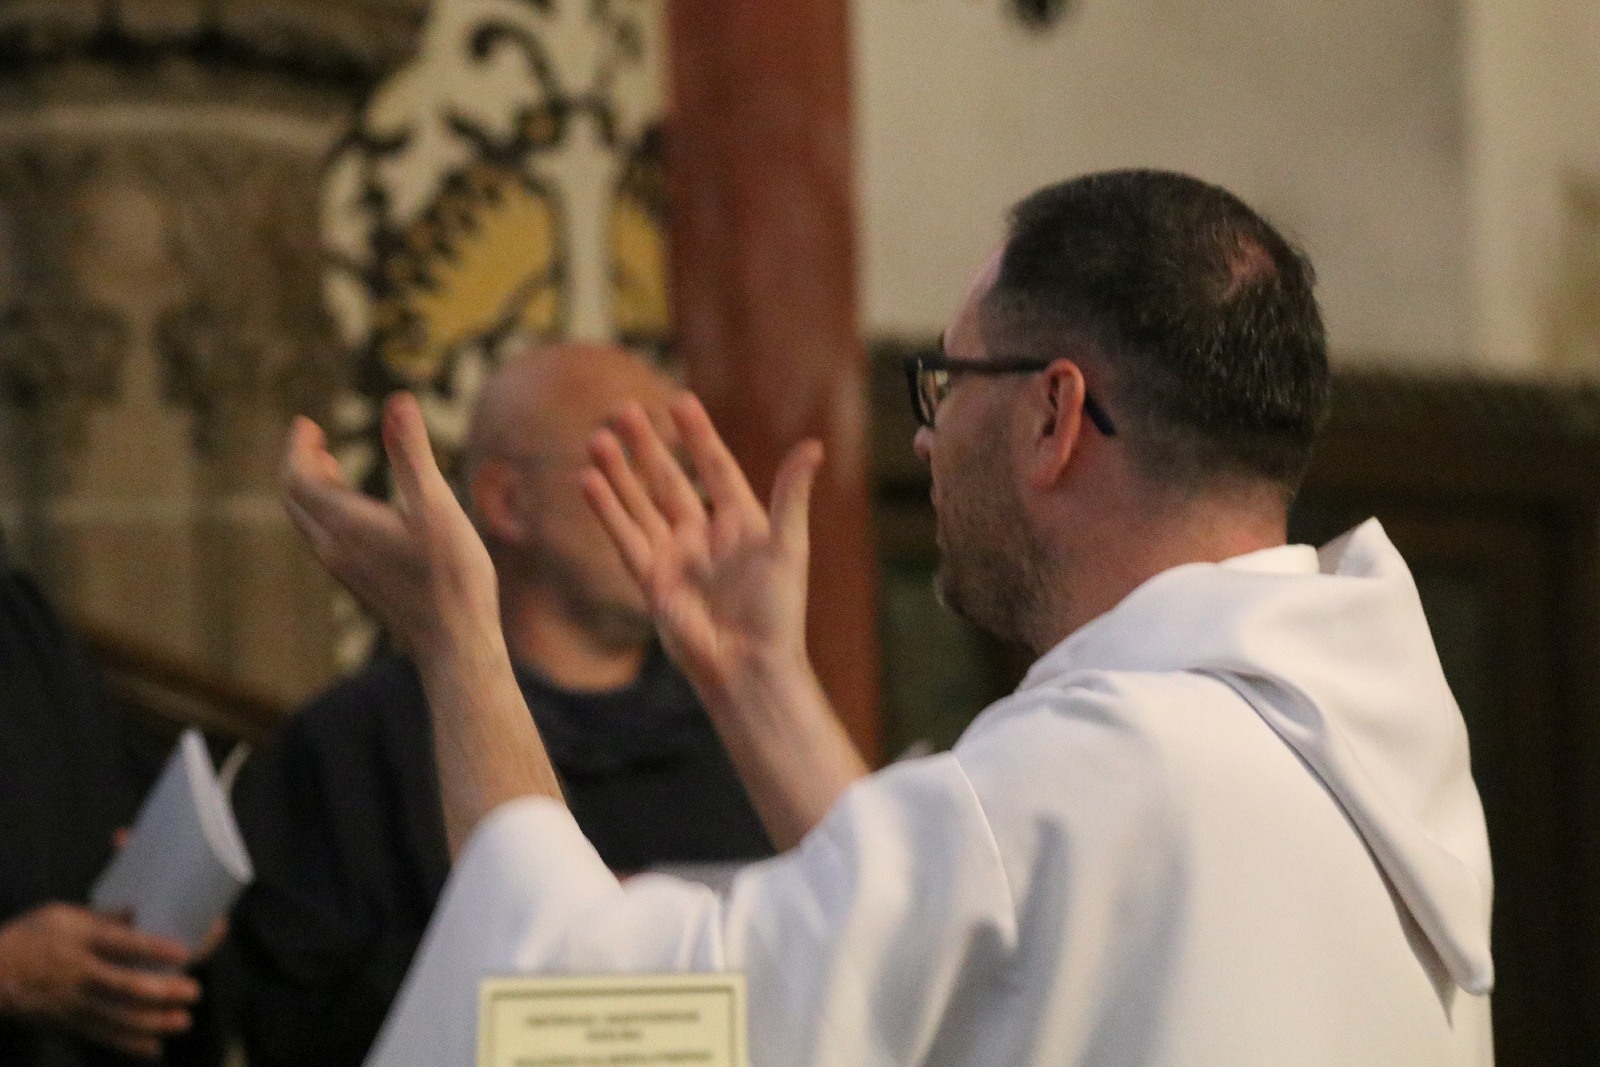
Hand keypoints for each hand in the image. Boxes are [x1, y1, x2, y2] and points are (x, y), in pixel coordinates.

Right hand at [0, 904, 198, 1058]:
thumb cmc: (30, 937)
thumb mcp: (62, 916)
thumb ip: (103, 916)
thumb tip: (142, 909)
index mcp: (79, 940)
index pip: (120, 944)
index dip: (152, 950)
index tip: (184, 952)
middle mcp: (78, 973)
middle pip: (124, 986)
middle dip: (162, 992)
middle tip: (193, 991)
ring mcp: (73, 1002)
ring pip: (117, 1017)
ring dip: (153, 1022)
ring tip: (183, 1021)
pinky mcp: (67, 1022)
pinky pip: (101, 1036)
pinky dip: (128, 1044)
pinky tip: (154, 1048)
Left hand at [280, 393, 500, 657]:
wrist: (454, 641)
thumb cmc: (451, 575)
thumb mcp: (437, 505)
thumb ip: (412, 453)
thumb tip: (398, 399)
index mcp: (346, 525)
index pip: (297, 478)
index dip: (298, 447)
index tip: (307, 423)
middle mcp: (335, 548)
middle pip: (296, 499)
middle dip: (300, 464)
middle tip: (314, 437)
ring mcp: (345, 569)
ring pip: (309, 522)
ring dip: (312, 489)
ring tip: (332, 466)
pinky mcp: (361, 583)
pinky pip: (326, 539)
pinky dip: (328, 513)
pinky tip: (358, 513)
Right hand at [583, 392, 864, 847]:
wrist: (748, 666)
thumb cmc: (777, 610)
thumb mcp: (788, 545)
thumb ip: (792, 494)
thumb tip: (814, 445)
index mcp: (740, 522)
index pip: (713, 466)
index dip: (697, 435)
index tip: (679, 400)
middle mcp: (703, 535)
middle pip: (667, 479)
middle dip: (645, 446)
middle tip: (623, 409)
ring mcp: (674, 556)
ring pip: (640, 504)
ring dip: (619, 472)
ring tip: (597, 438)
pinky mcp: (650, 581)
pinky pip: (624, 537)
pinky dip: (607, 509)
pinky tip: (587, 481)